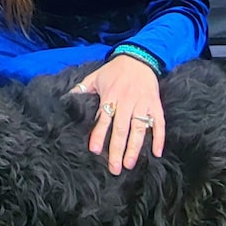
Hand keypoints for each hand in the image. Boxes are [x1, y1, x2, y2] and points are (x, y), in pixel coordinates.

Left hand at [70, 55, 164, 174]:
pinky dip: (159, 137)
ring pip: (139, 129)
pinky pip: (159, 123)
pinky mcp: (155, 105)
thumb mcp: (96, 76)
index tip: (95, 150)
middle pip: (122, 128)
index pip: (104, 118)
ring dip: (135, 147)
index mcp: (111, 95)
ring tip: (129, 164)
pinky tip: (157, 153)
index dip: (99, 134)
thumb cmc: (115, 70)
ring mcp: (142, 104)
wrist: (139, 57)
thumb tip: (65, 100)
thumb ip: (82, 89)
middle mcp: (127, 101)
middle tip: (114, 168)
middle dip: (117, 149)